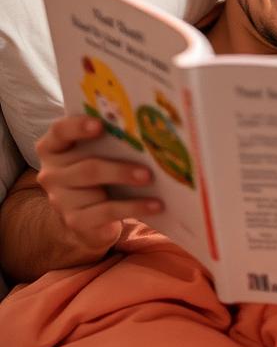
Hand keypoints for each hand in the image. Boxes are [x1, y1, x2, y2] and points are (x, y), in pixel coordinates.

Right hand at [35, 114, 163, 259]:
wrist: (87, 217)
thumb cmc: (96, 175)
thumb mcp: (97, 155)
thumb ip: (108, 142)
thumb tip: (143, 132)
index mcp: (53, 148)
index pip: (60, 132)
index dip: (78, 127)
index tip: (101, 125)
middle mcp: (51, 173)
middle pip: (87, 167)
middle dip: (119, 168)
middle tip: (147, 170)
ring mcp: (61, 199)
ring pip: (96, 189)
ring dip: (126, 184)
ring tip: (151, 181)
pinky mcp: (76, 220)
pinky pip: (107, 212)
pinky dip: (134, 208)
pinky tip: (155, 205)